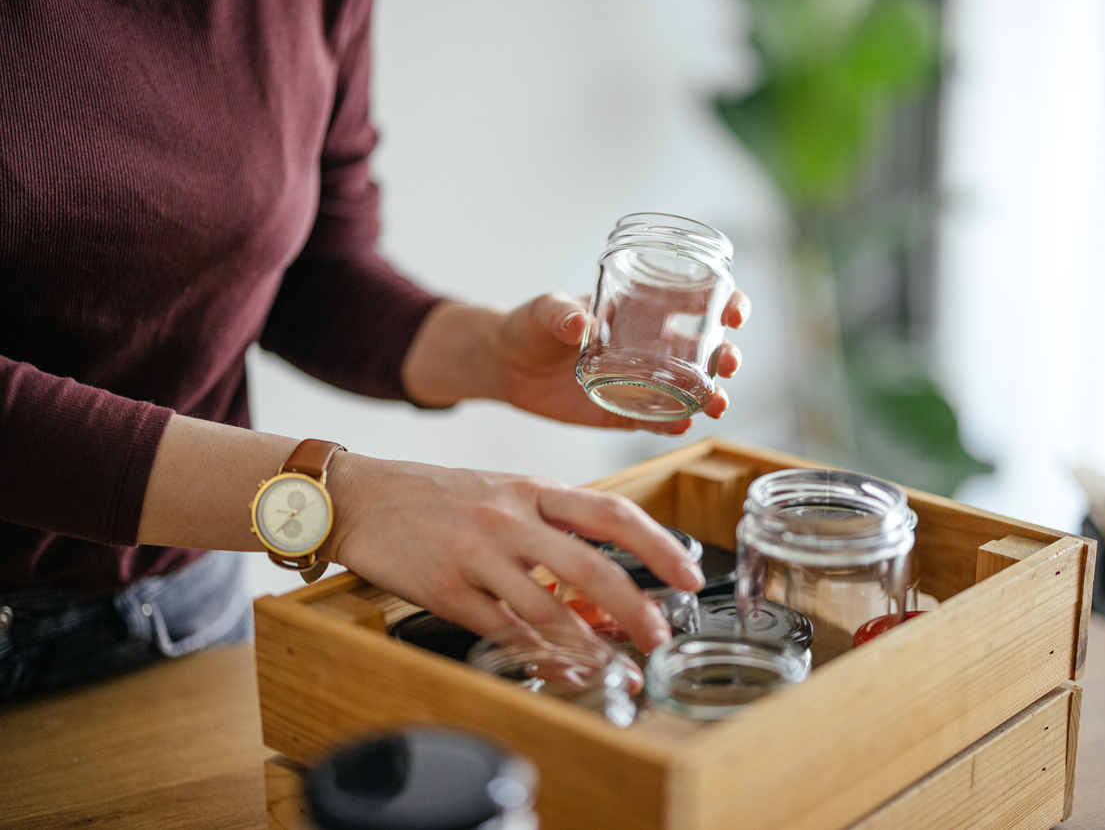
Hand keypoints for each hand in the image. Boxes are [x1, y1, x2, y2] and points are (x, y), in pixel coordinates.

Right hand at [322, 452, 705, 653]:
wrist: (360, 497)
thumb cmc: (438, 496)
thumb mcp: (503, 492)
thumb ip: (553, 528)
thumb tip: (602, 581)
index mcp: (532, 489)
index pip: (611, 512)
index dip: (658, 544)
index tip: (689, 574)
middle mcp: (509, 518)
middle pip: (588, 565)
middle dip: (634, 606)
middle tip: (660, 636)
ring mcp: (476, 554)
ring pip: (546, 607)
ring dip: (590, 645)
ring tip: (619, 666)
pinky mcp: (446, 589)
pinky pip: (502, 630)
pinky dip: (539, 655)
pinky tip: (565, 669)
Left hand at [401, 290, 750, 433]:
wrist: (507, 366)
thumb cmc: (529, 325)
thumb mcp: (543, 311)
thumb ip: (559, 313)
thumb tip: (577, 322)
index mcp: (642, 309)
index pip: (697, 301)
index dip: (726, 302)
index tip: (735, 311)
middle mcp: (651, 345)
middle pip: (706, 350)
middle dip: (726, 356)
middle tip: (729, 364)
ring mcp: (642, 381)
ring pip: (690, 389)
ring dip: (711, 395)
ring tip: (716, 405)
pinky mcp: (625, 412)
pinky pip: (658, 421)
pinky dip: (674, 425)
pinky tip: (683, 427)